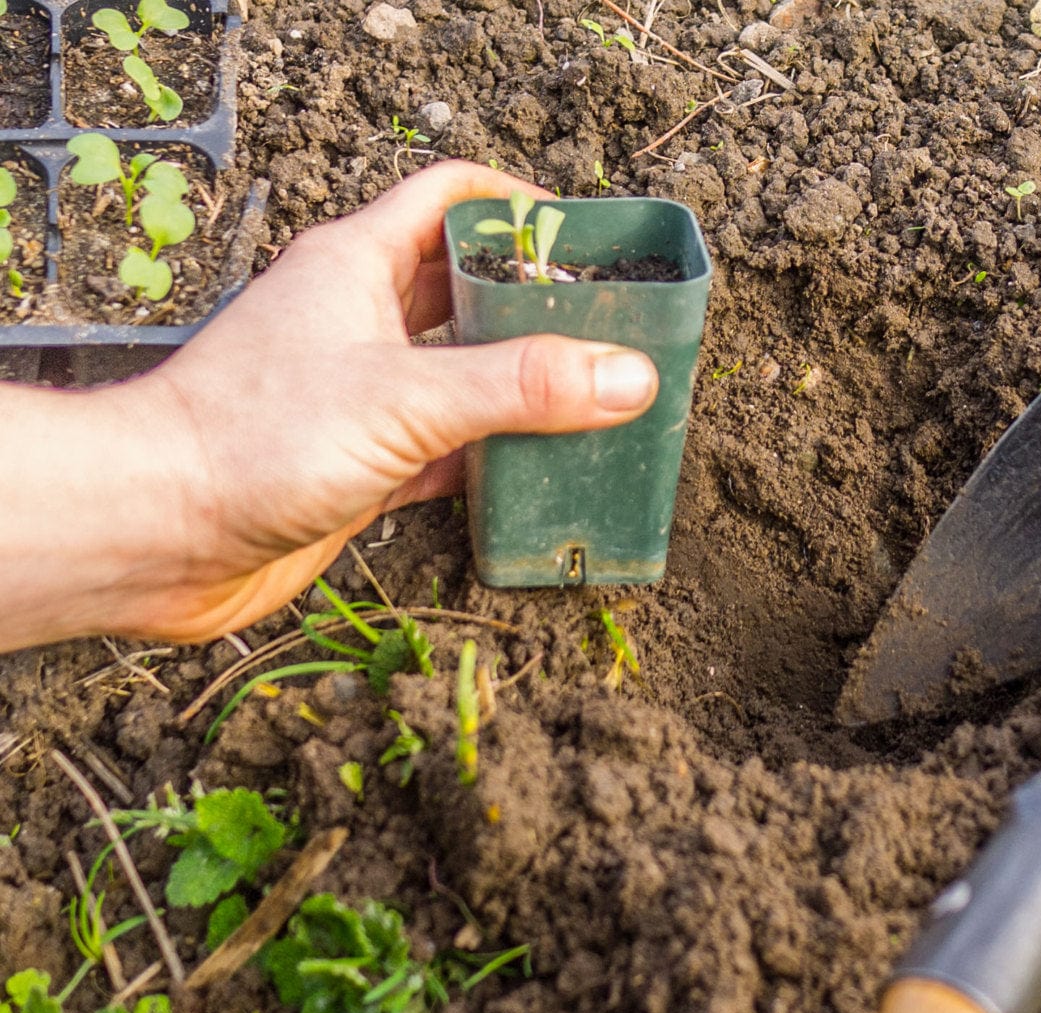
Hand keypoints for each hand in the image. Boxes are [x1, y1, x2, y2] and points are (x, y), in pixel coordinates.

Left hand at [0, 161, 658, 651]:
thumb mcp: (407, 397)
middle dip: (538, 305)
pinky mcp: (362, 463)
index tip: (586, 237)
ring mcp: (360, 393)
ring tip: (599, 401)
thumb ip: (522, 385)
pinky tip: (542, 475)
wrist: (158, 532)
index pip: (449, 199)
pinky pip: (449, 450)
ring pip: (462, 375)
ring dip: (522, 389)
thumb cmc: (254, 436)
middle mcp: (360, 319)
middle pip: (467, 290)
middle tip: (612, 328)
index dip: (517, 205)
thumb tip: (629, 375)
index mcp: (358, 264)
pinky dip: (494, 461)